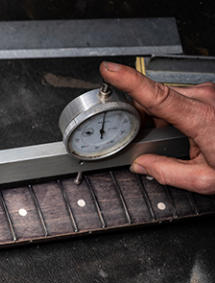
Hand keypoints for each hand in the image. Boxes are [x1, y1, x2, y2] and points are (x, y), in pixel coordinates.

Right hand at [101, 61, 214, 193]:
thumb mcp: (206, 179)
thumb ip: (167, 172)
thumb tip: (143, 166)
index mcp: (202, 118)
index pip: (156, 96)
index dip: (130, 81)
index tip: (110, 70)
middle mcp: (206, 97)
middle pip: (156, 102)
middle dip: (144, 120)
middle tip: (146, 142)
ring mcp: (209, 93)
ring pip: (168, 101)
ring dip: (163, 120)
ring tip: (178, 141)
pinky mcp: (211, 93)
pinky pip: (181, 100)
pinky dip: (176, 116)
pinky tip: (186, 133)